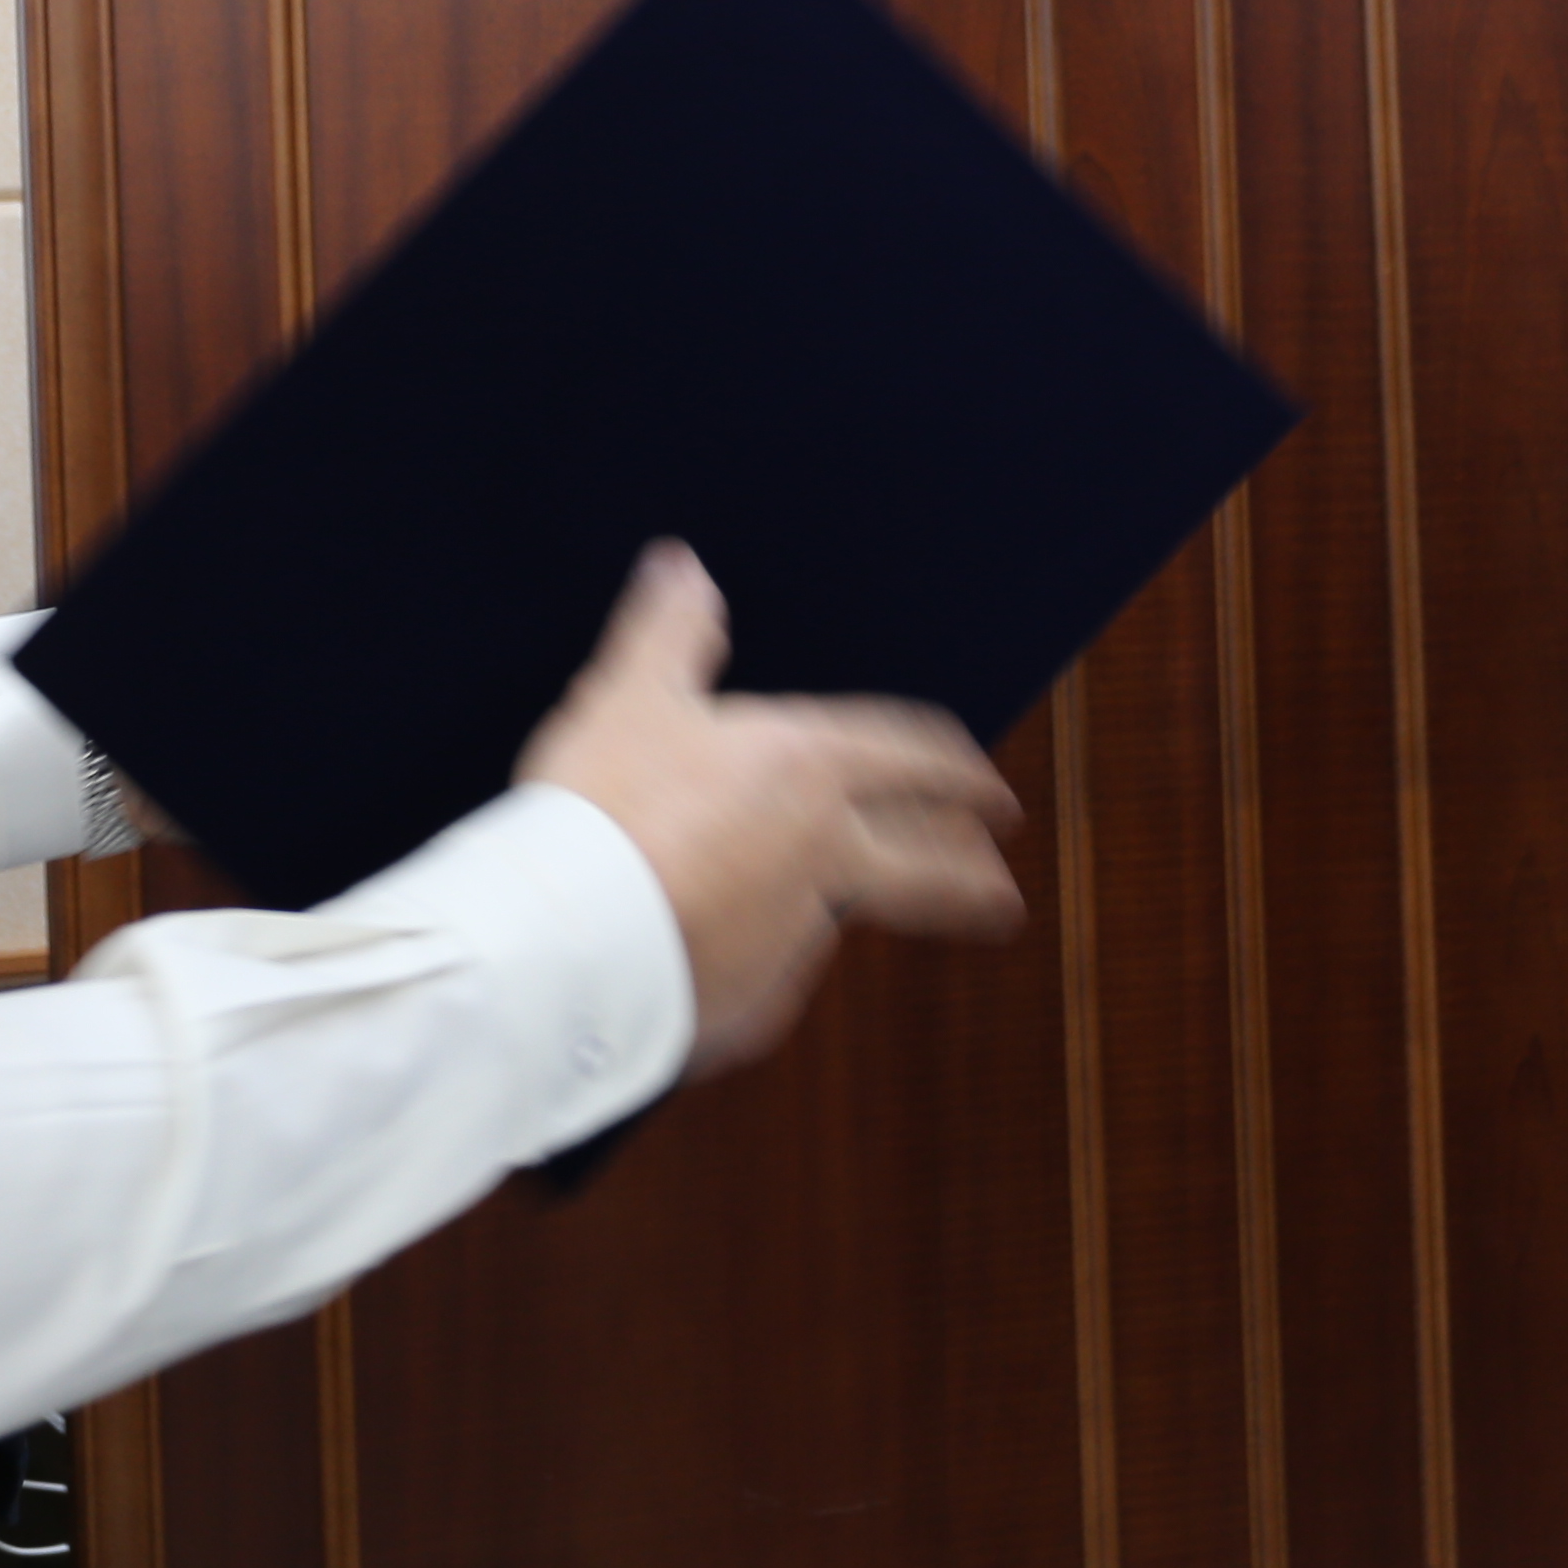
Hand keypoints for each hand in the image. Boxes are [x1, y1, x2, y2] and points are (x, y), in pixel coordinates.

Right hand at [517, 544, 1024, 1078]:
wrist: (566, 935)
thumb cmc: (602, 805)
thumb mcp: (630, 695)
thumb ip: (669, 632)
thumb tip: (682, 565)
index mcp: (810, 767)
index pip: (916, 761)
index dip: (959, 772)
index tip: (994, 794)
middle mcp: (828, 852)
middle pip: (932, 863)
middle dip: (972, 873)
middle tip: (1001, 884)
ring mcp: (800, 936)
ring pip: (854, 917)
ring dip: (870, 916)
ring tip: (873, 919)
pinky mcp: (760, 1002)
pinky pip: (779, 977)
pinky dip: (771, 962)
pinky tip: (747, 958)